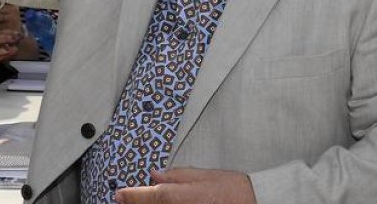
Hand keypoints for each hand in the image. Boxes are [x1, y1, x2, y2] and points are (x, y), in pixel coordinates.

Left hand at [116, 168, 255, 203]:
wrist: (256, 203)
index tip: (120, 195)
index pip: (147, 197)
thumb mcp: (203, 175)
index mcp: (179, 197)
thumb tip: (156, 175)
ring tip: (145, 201)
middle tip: (128, 199)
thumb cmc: (233, 190)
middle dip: (138, 203)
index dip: (130, 196)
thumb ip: (176, 176)